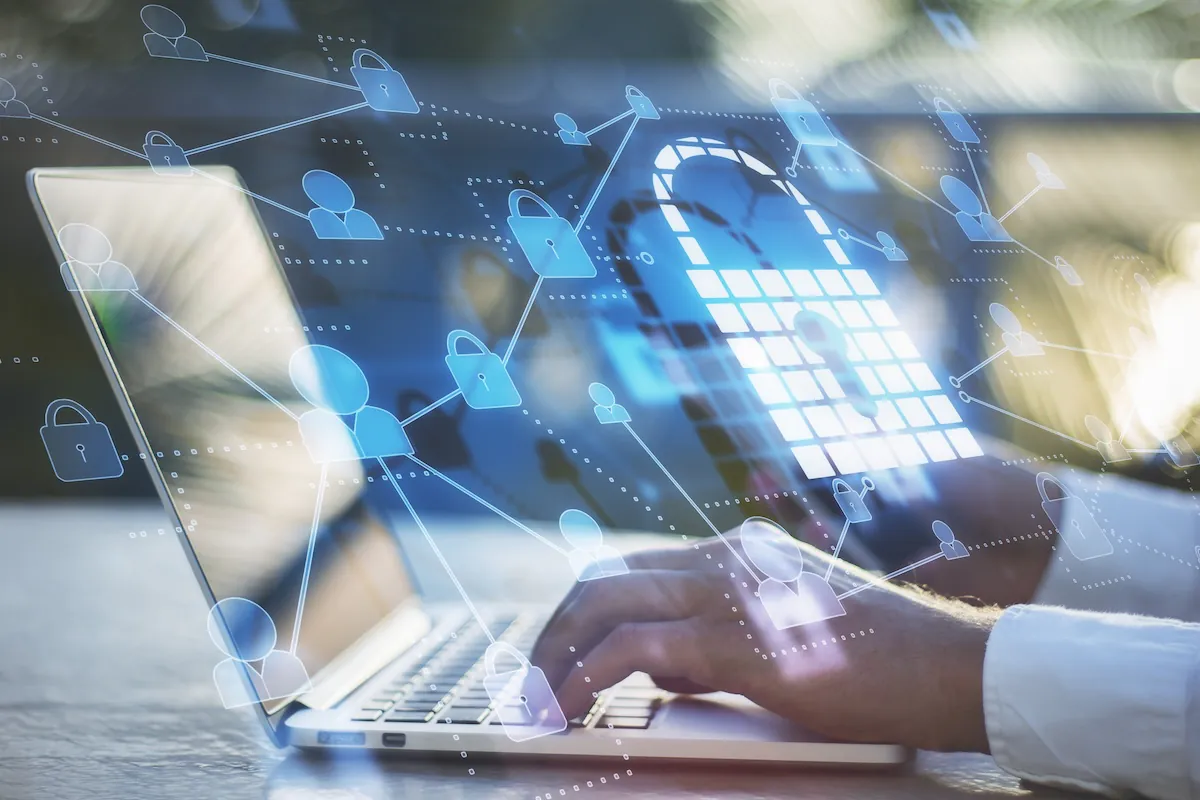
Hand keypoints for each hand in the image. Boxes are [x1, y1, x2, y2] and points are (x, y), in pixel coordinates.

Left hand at [532, 527, 998, 751]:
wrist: (944, 664)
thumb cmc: (879, 660)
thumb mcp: (787, 637)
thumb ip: (722, 642)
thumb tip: (665, 673)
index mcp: (733, 553)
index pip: (629, 569)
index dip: (581, 613)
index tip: (558, 655)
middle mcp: (720, 559)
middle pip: (601, 579)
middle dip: (553, 631)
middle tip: (533, 681)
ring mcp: (724, 591)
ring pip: (602, 603)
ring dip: (556, 654)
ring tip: (539, 702)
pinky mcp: (731, 637)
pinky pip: (629, 649)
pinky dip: (584, 677)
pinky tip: (572, 709)